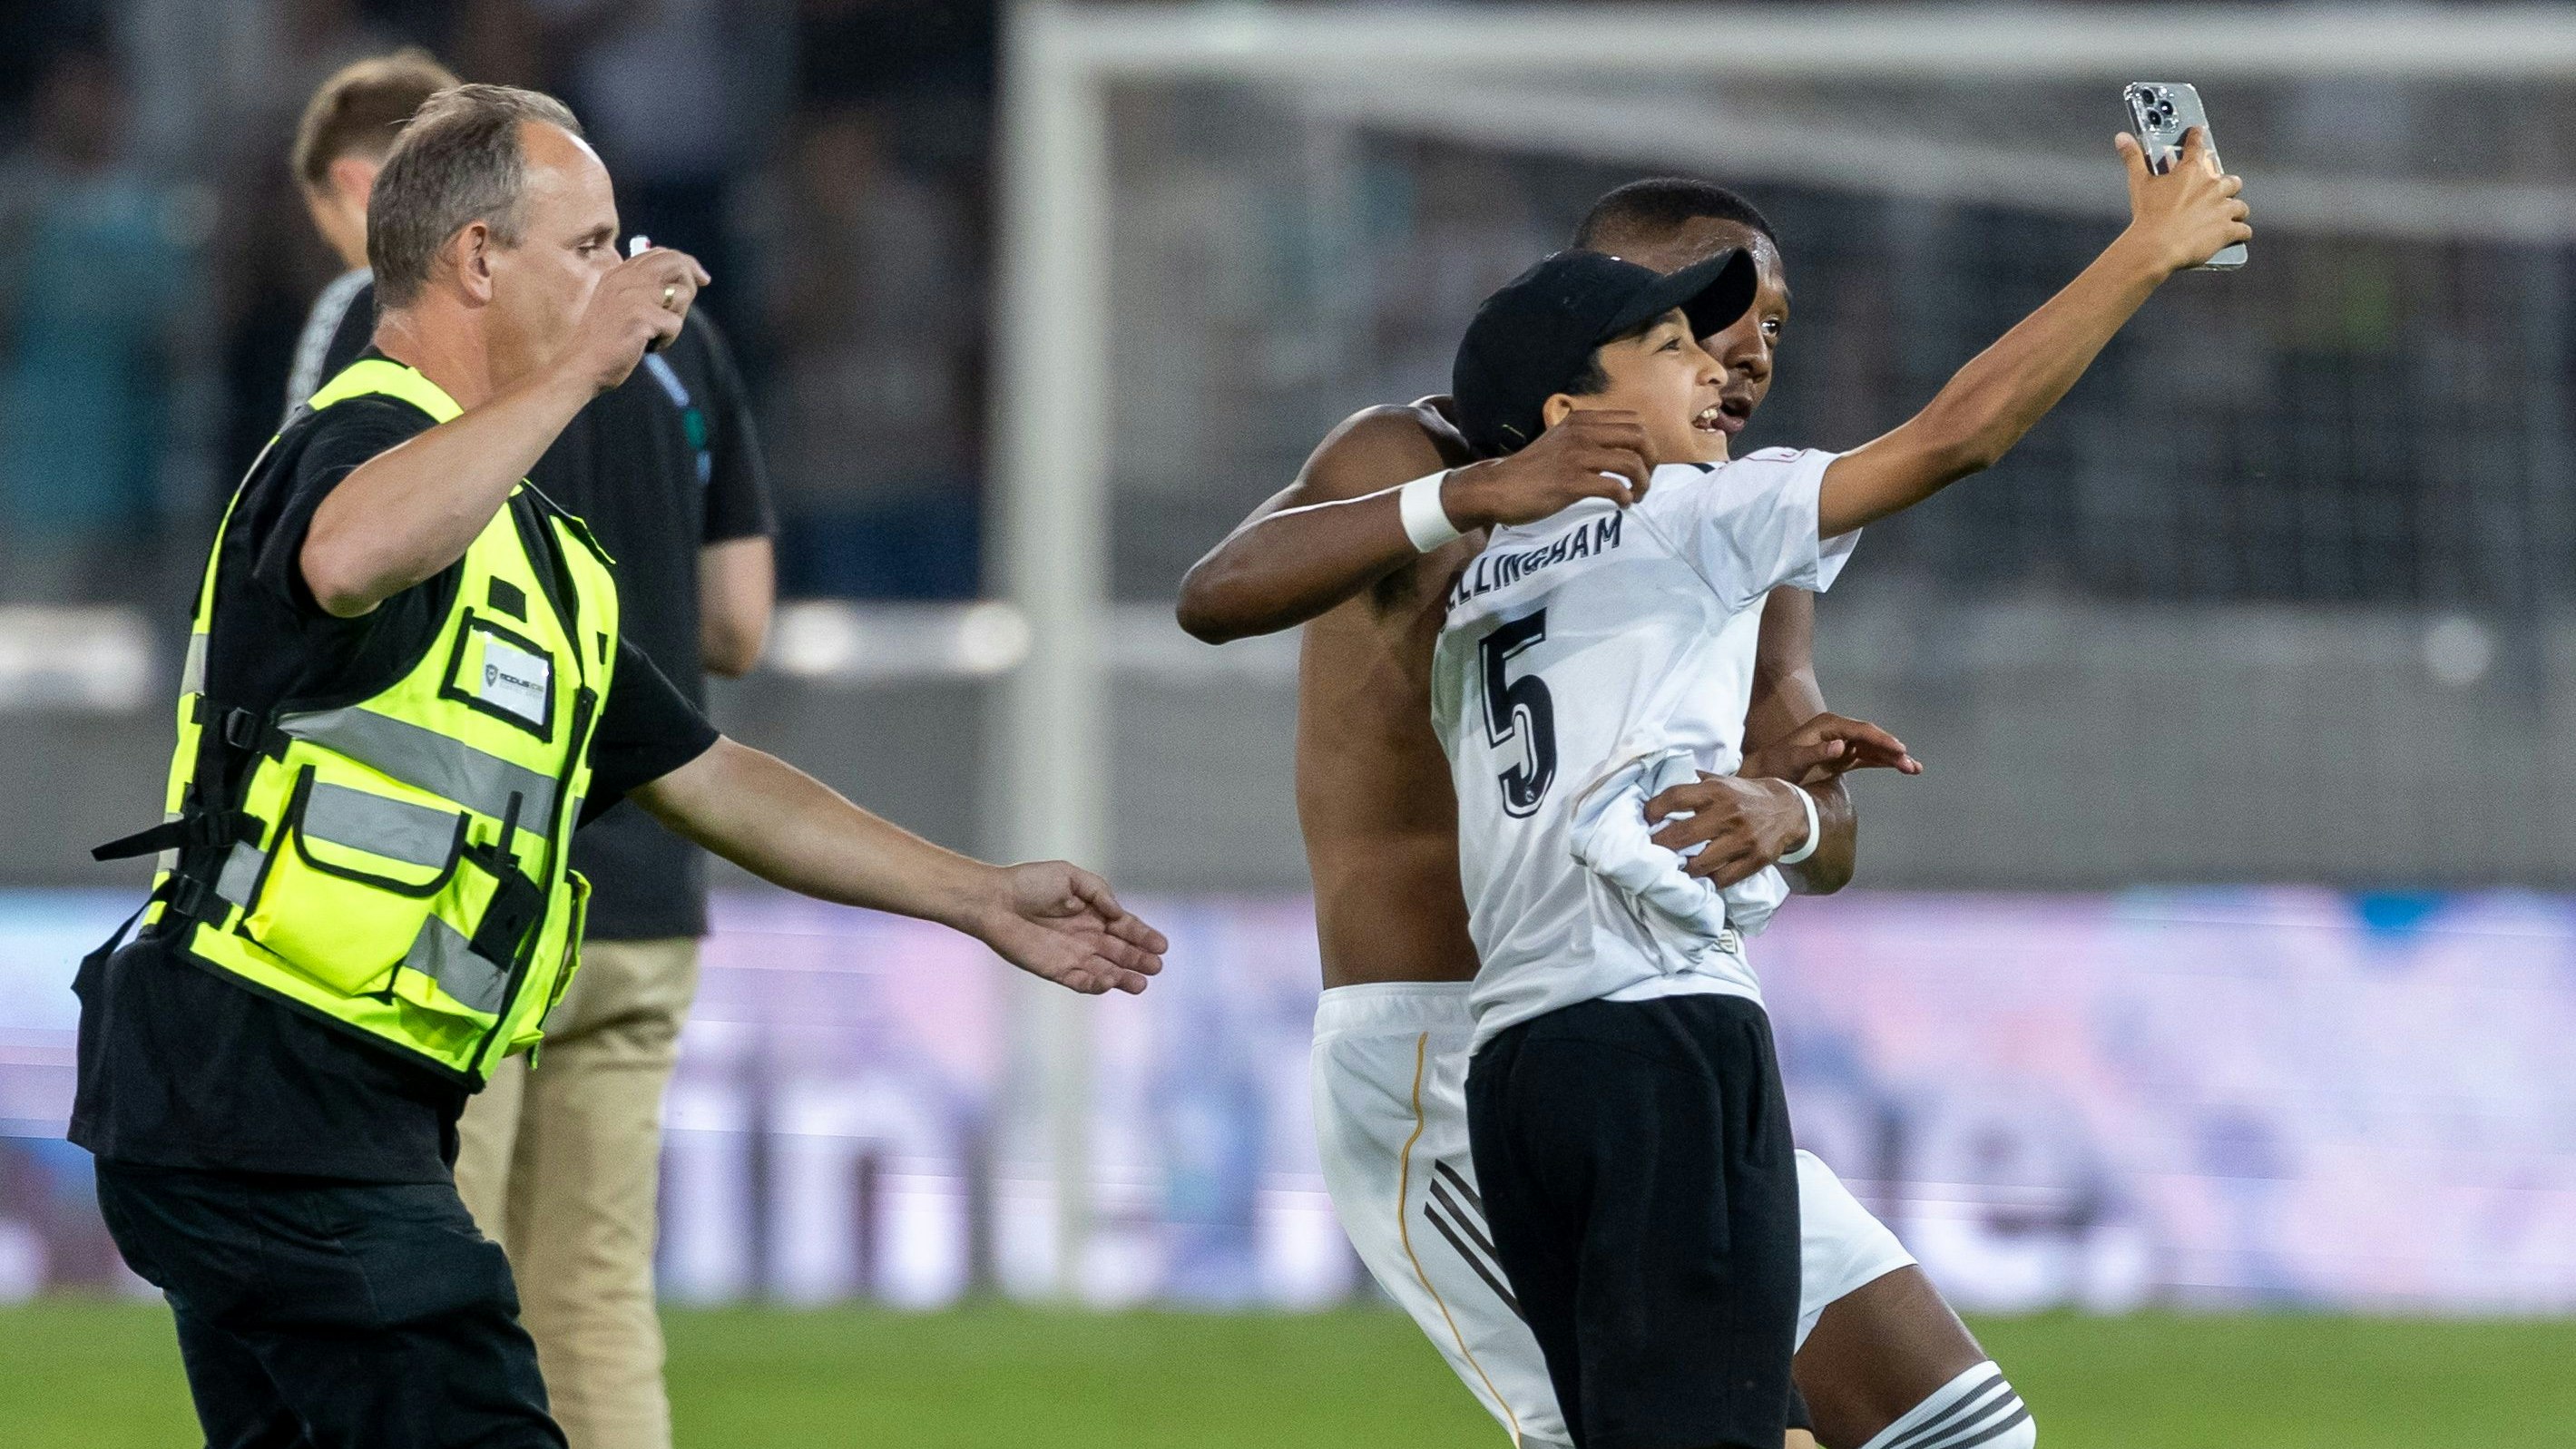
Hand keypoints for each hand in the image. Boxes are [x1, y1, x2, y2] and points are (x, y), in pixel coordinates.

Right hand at [559, 246, 709, 393]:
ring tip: (654, 334)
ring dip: (675, 319)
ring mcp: (633, 295)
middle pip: (676, 263)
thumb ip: (640, 289)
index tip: (701, 278)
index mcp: (619, 273)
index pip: (660, 254)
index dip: (686, 264)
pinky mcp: (641, 316)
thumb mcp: (617, 304)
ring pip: (681, 295)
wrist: (583, 365)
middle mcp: (626, 277)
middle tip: (685, 306)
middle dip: (690, 284)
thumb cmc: (604, 341)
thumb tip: (681, 282)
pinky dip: (667, 340)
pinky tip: (647, 347)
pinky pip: (675, 324)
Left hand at [974, 861, 1168, 995]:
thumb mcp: (1070, 875)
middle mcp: (1086, 936)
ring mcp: (1072, 955)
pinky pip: (1081, 981)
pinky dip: (1097, 984)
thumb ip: (1099, 892)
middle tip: (1156, 966)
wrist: (994, 900)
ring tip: (1141, 983)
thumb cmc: (1029, 883)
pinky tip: (1110, 982)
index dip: (1144, 936)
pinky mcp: (1055, 970)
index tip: (1162, 945)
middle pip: (1120, 951)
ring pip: (1105, 970)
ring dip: (1123, 977)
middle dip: (1139, 959)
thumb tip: (1119, 914)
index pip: (1125, 927)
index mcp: (1092, 912)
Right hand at [1440, 409, 1652, 528]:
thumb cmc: (1530, 470)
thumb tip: (1620, 449)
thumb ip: (1586, 438)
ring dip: (1642, 483)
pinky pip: (1614, 487)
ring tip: (1635, 496)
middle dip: (1651, 461)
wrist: (1497, 488)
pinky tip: (1621, 505)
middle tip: (1645, 481)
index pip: (1633, 420)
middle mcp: (1582, 432)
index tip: (1643, 464)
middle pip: (1639, 437)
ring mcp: (1577, 457)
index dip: (1647, 443)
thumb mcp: (1559, 441)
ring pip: (1631, 462)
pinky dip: (1624, 498)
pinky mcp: (1571, 482)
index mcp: (1582, 420)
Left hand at [1643, 774, 1809, 886]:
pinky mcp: (1756, 860)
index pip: (1675, 797)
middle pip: (1682, 835)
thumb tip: (1657, 780)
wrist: (1789, 810)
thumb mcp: (1722, 781)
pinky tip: (1698, 877)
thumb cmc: (1745, 796)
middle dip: (1659, 846)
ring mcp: (1743, 840)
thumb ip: (1694, 783)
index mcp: (1717, 791)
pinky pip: (1722, 878)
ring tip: (1671, 868)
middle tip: (1647, 852)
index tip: (1646, 819)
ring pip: (1700, 864)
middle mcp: (1728, 814)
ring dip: (1682, 868)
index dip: (1654, 809)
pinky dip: (1707, 880)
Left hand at [1739, 712, 1922, 785]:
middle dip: (1892, 750)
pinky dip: (1884, 763)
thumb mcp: (1794, 759)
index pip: (1860, 730)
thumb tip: (1843, 746)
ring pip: (1873, 749)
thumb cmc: (1778, 763)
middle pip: (1871, 739)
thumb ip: (1817, 753)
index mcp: (1828, 725)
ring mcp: (1843, 744)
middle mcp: (1839, 731)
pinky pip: (1868, 759)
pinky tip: (1901, 769)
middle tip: (1910, 764)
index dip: (1880, 739)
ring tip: (1914, 769)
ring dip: (1893, 758)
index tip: (1898, 749)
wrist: (1767, 772)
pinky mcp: (1843, 758)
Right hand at [2115, 127, 2251, 276]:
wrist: (2155, 246)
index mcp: (2191, 172)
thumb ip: (2133, 158)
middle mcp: (2212, 187)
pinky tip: (2236, 236)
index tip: (2199, 132)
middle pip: (2231, 181)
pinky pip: (2243, 230)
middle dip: (2226, 187)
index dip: (2197, 138)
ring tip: (2227, 217)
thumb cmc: (2148, 216)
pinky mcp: (2227, 230)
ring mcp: (2223, 209)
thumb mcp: (2138, 184)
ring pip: (2240, 206)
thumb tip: (2122, 138)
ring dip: (2235, 211)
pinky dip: (2240, 233)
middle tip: (2216, 194)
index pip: (2197, 147)